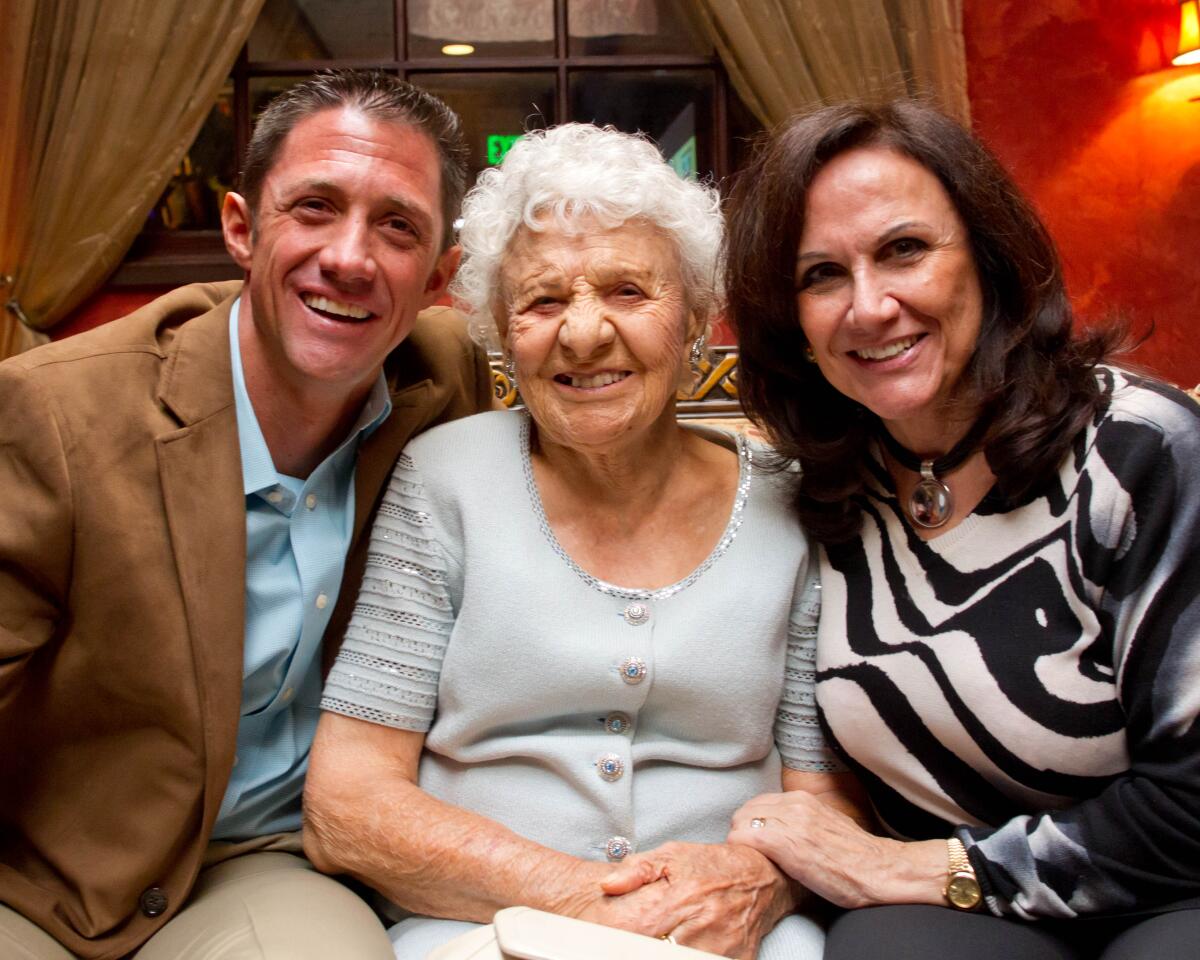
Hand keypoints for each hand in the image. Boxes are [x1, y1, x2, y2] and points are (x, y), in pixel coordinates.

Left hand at [592, 842, 794, 958]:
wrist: (764, 877)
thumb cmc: (712, 866)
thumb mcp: (673, 855)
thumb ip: (636, 870)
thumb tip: (606, 886)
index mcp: (681, 898)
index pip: (638, 930)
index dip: (614, 940)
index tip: (597, 941)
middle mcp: (702, 926)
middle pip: (656, 951)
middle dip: (633, 949)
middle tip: (620, 945)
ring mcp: (721, 948)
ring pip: (678, 959)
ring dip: (662, 953)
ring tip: (656, 941)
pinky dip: (688, 958)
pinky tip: (675, 948)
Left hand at [728, 791, 945, 908]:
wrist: (877, 870)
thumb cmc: (855, 857)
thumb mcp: (827, 824)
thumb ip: (803, 819)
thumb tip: (783, 827)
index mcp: (803, 798)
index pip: (759, 803)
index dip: (752, 823)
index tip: (754, 840)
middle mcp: (794, 804)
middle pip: (746, 810)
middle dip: (742, 831)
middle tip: (749, 852)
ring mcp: (789, 821)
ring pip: (741, 822)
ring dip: (741, 841)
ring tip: (750, 859)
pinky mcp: (784, 842)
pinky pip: (744, 838)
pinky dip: (740, 849)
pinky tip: (750, 862)